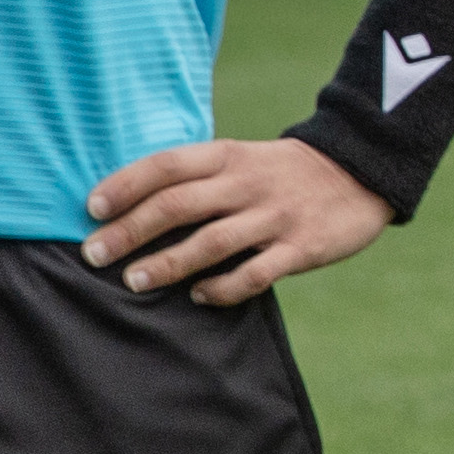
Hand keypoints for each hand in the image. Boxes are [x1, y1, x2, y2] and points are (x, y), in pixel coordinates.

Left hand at [82, 137, 395, 306]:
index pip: (168, 165)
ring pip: (211, 242)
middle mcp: (249, 183)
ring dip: (167, 263)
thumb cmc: (282, 173)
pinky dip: (223, 288)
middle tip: (93, 255)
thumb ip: (198, 178)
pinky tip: (200, 296)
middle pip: (179, 205)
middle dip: (130, 230)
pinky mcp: (301, 247)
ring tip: (133, 281)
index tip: (91, 208)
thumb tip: (130, 208)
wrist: (362, 172)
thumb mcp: (242, 158)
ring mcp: (276, 216)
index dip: (126, 185)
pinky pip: (255, 274)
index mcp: (230, 156)